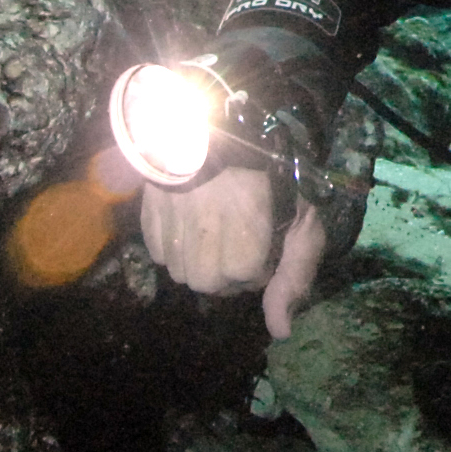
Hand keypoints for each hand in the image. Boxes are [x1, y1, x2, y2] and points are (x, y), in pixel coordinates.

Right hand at [135, 171, 332, 338]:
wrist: (219, 118)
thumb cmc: (271, 168)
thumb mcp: (302, 220)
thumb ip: (294, 277)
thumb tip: (280, 333)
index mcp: (243, 253)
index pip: (249, 281)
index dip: (265, 256)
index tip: (269, 224)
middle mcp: (201, 252)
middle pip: (211, 283)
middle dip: (229, 263)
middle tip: (242, 224)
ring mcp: (171, 235)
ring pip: (182, 272)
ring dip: (200, 255)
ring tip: (215, 218)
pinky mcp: (148, 217)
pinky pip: (160, 251)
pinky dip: (175, 241)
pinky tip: (189, 213)